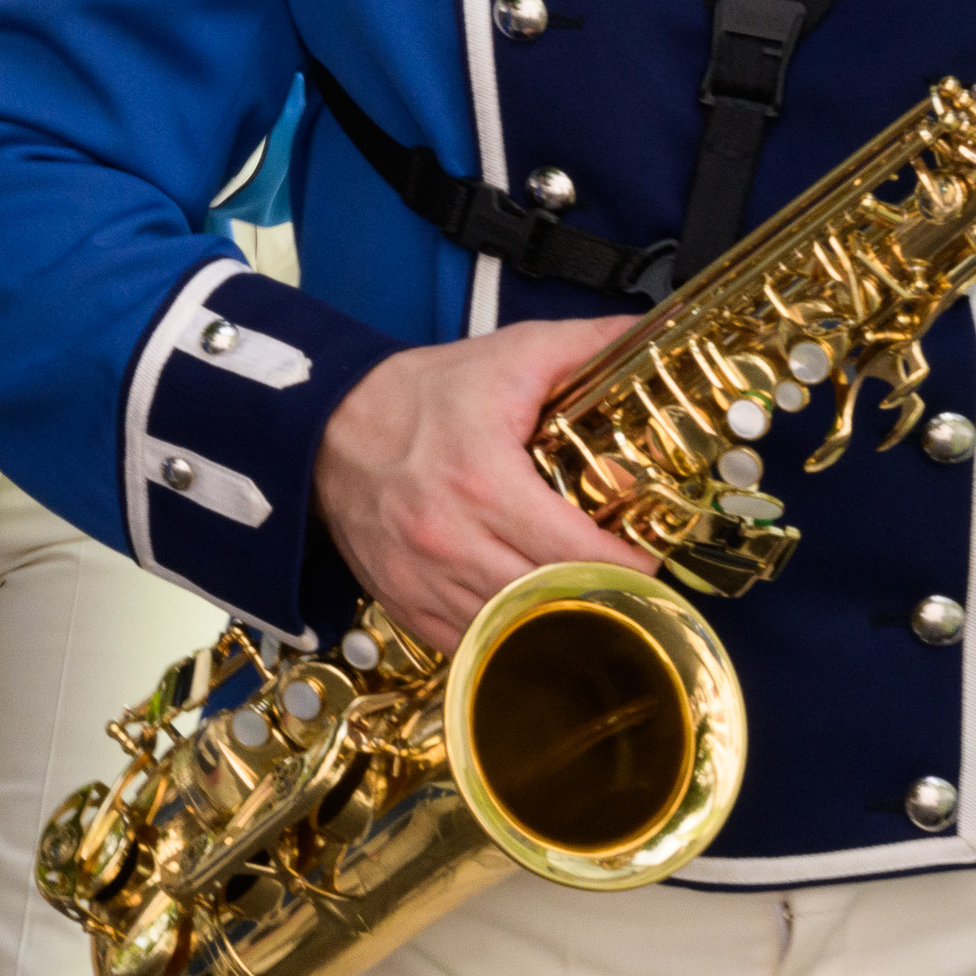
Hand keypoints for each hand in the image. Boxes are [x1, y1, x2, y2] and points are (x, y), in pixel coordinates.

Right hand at [311, 315, 653, 650]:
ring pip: (512, 631)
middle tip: (627, 584)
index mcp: (485, 483)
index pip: (579, 552)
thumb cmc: (419, 394)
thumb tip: (653, 332)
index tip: (647, 557)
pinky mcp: (404, 602)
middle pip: (551, 600)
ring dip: (552, 621)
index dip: (627, 564)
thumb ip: (585, 345)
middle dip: (600, 596)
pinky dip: (503, 636)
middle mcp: (452, 541)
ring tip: (582, 602)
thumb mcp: (507, 354)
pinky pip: (470, 644)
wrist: (322, 425)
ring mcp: (424, 578)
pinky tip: (523, 615)